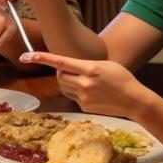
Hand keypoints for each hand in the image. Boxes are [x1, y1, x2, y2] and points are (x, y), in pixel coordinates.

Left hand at [20, 50, 142, 116]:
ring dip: (67, 82)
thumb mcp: (105, 64)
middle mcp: (85, 83)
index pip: (62, 62)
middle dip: (61, 72)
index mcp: (91, 69)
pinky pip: (71, 96)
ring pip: (63, 86)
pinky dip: (76, 92)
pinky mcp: (84, 107)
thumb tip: (68, 66)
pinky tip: (91, 92)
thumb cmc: (121, 78)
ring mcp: (84, 97)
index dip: (44, 58)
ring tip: (84, 81)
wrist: (133, 100)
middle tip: (73, 71)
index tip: (29, 55)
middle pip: (60, 76)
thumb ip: (86, 64)